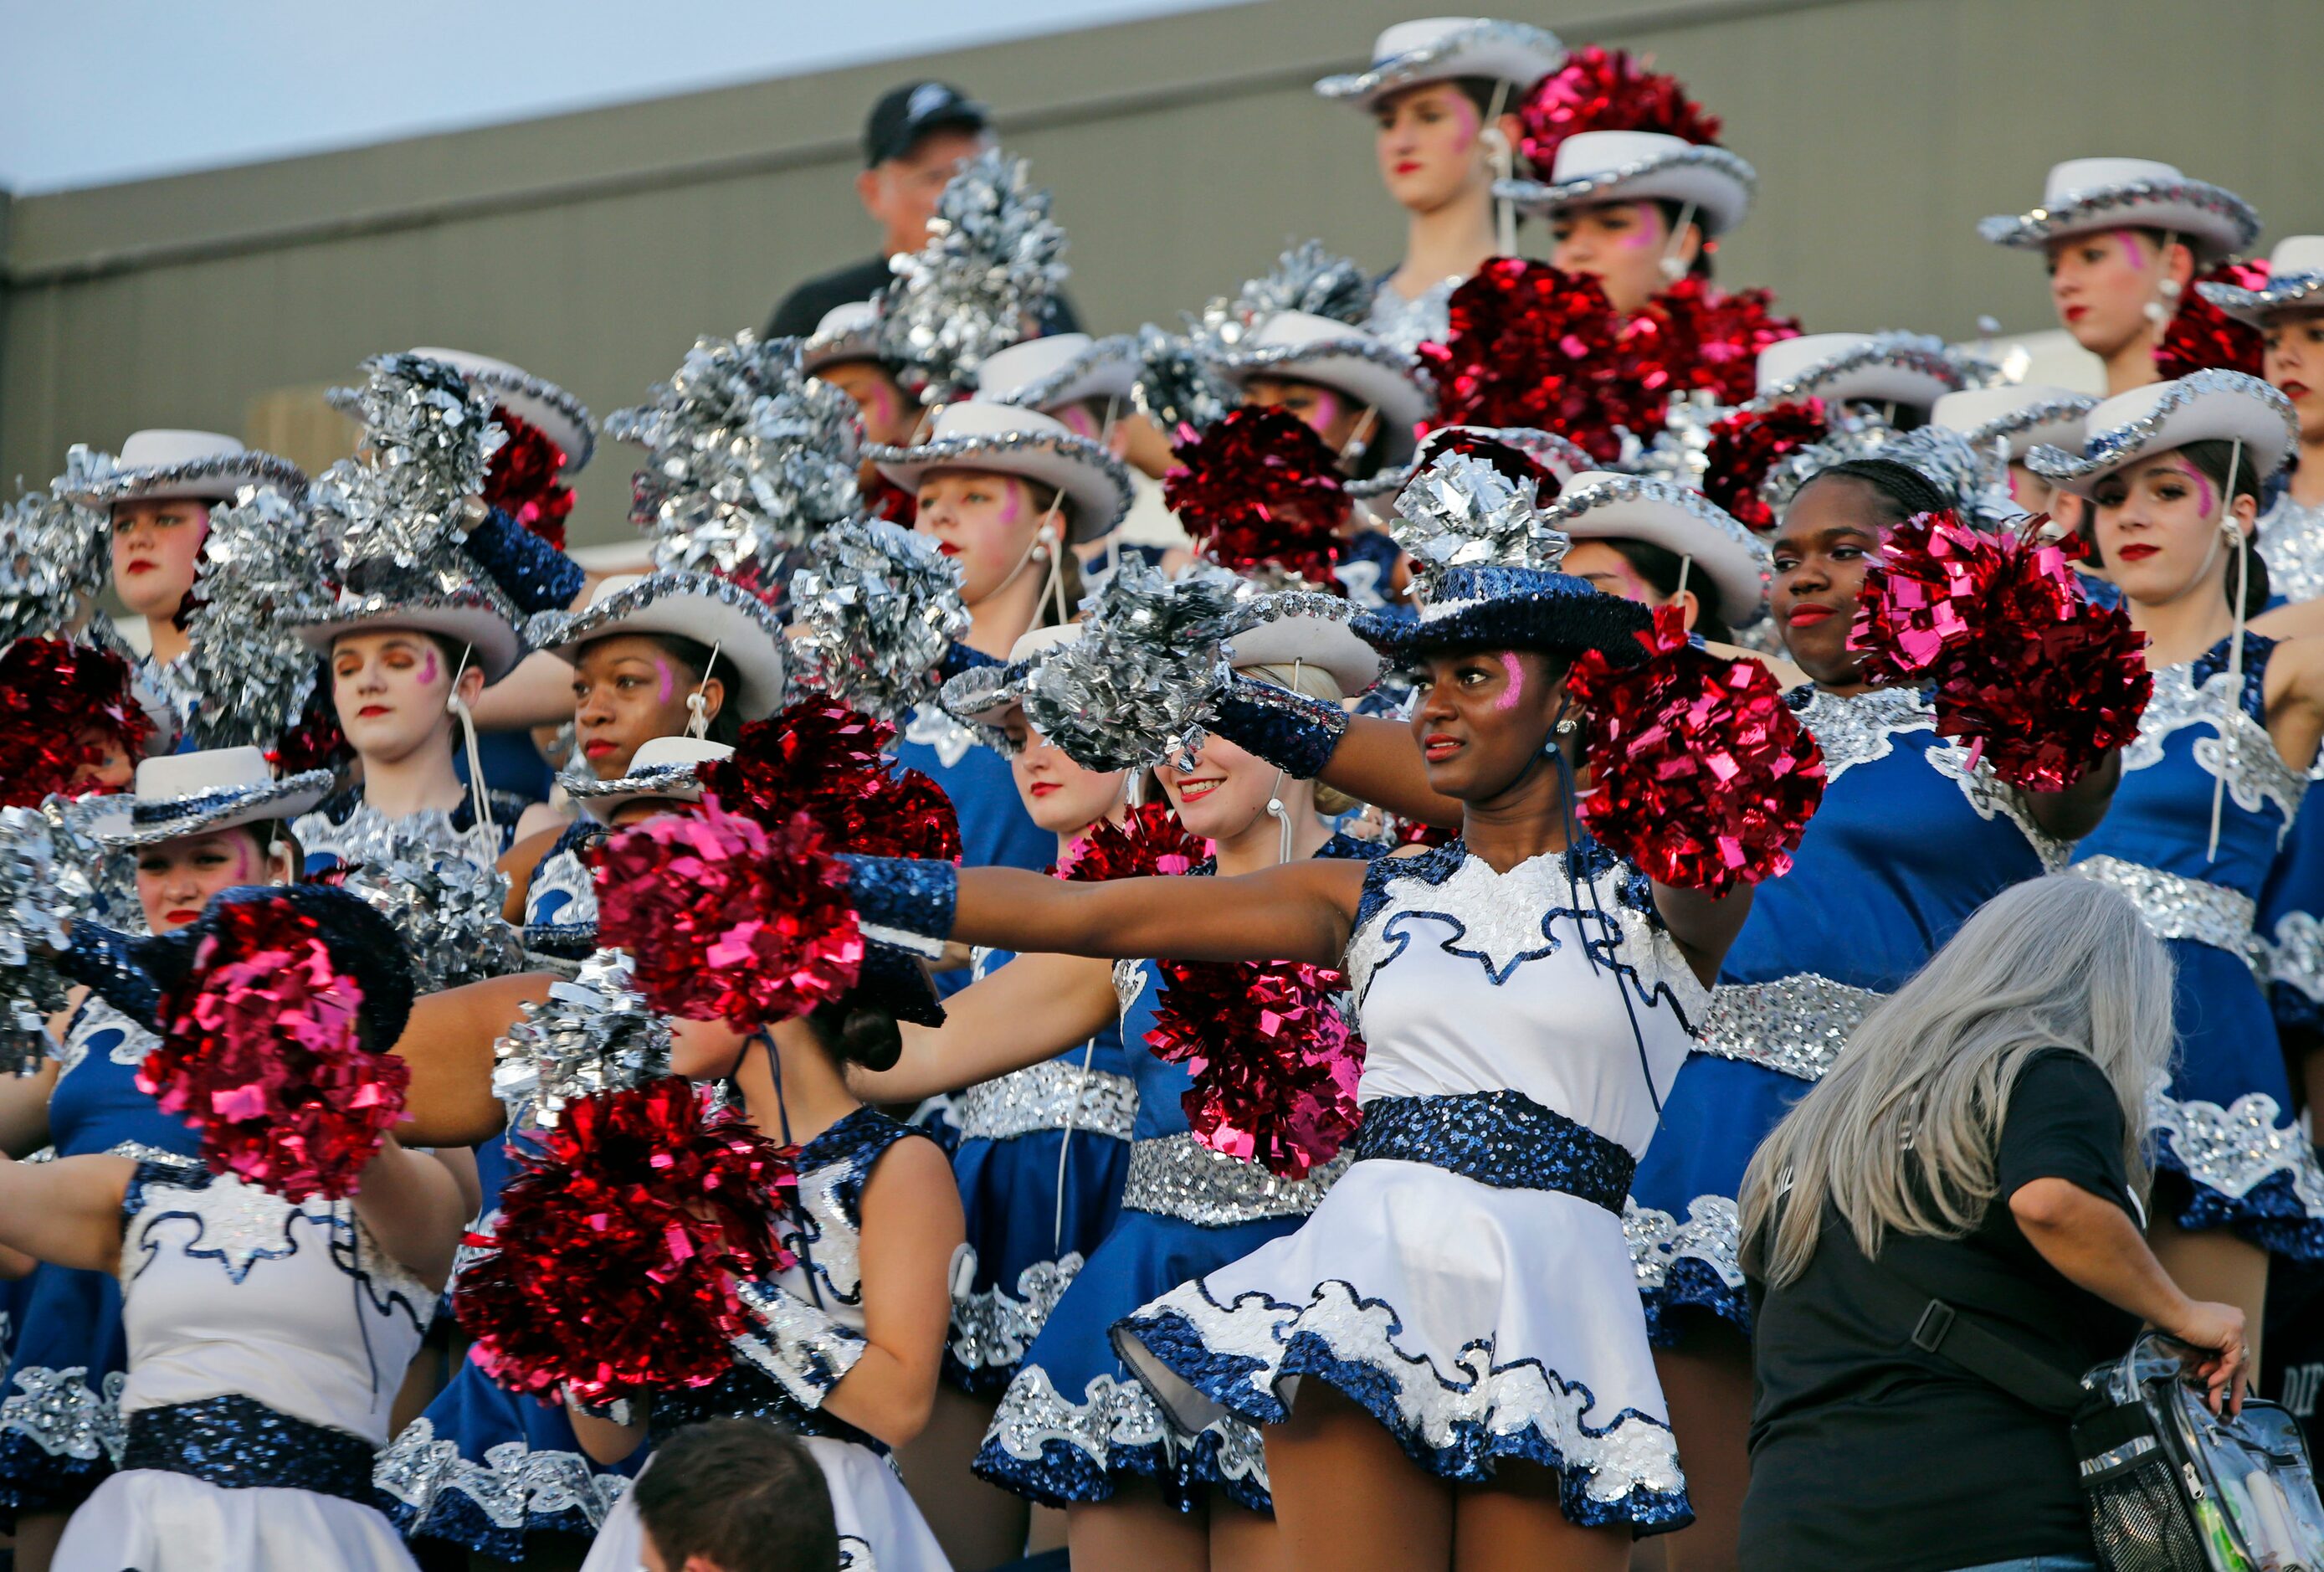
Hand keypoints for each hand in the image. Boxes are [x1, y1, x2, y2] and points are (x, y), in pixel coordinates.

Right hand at [2159, 1299, 2247, 1414]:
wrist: (2171, 1312)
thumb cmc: (2175, 1323)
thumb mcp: (2199, 1342)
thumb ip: (2210, 1354)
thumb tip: (2212, 1377)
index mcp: (2229, 1322)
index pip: (2234, 1353)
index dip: (2228, 1374)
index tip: (2224, 1391)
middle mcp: (2237, 1322)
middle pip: (2240, 1361)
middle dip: (2235, 1387)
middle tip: (2233, 1407)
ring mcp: (2238, 1327)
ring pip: (2236, 1364)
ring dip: (2224, 1385)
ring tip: (2216, 1402)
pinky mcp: (2234, 1334)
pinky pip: (2232, 1362)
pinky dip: (2223, 1375)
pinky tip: (2211, 1383)